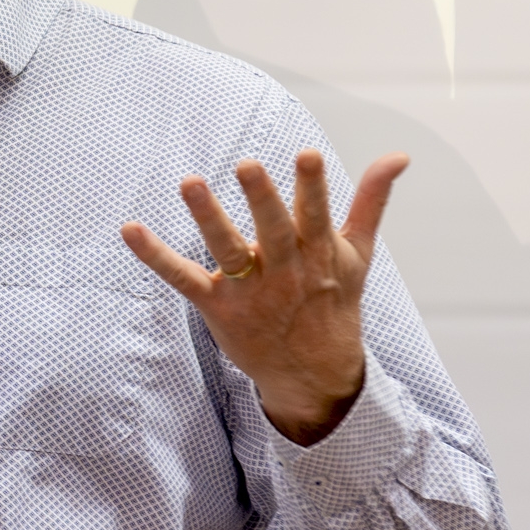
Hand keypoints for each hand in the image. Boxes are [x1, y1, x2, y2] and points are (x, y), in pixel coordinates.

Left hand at [121, 150, 408, 445]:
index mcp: (319, 253)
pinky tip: (130, 229)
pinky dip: (155, 255)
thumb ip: (371, 201)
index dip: (313, 187)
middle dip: (262, 199)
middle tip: (248, 165)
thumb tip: (398, 155)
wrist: (316, 375)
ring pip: (228, 249)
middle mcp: (286, 270)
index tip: (307, 155)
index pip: (316, 215)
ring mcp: (251, 289)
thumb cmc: (333, 301)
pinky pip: (183, 278)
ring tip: (190, 182)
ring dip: (208, 217)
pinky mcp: (218, 306)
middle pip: (273, 231)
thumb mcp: (358, 253)